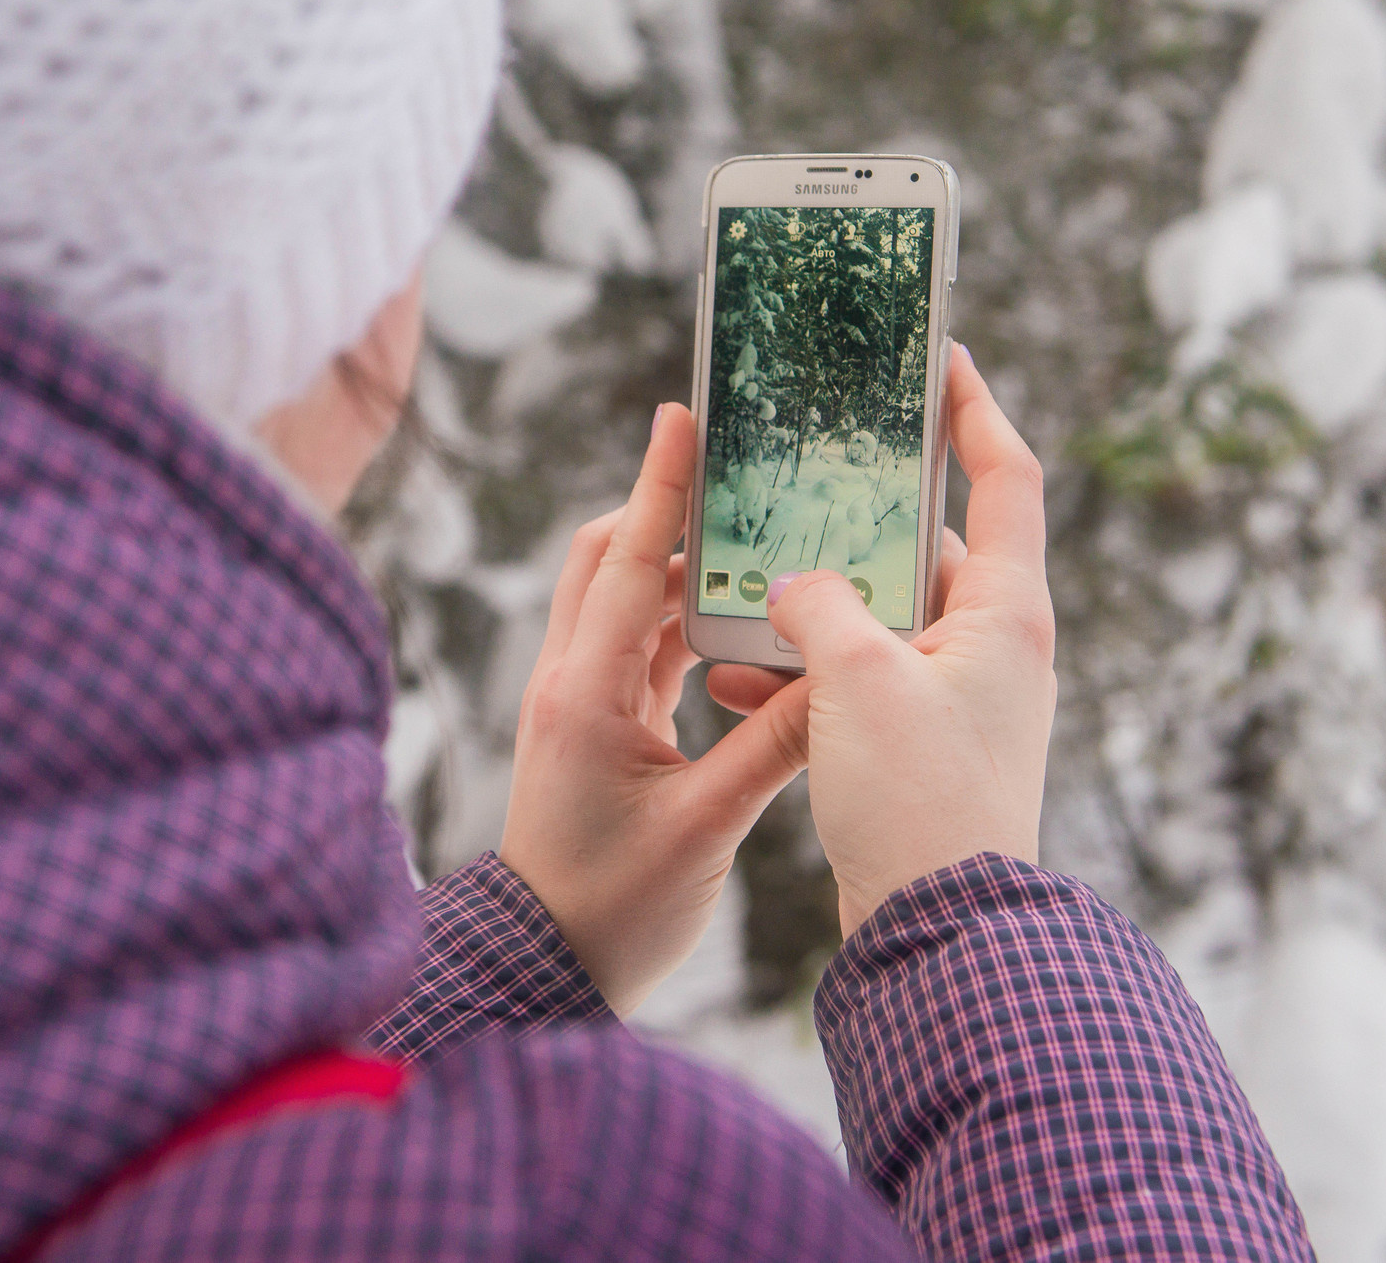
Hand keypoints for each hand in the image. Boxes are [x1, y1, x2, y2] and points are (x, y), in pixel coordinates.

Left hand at [497, 403, 814, 1012]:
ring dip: (681, 574)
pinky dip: (682, 627)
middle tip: (735, 478)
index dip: (658, 486)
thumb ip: (776, 746)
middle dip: (667, 514)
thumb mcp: (709, 827)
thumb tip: (841, 677)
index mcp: (585, 695)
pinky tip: (737, 626)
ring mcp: (578, 704)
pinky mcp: (594, 730)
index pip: (623, 563)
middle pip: (609, 561)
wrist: (545, 969)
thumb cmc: (616, 910)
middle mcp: (570, 684)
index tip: (681, 416)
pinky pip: (638, 651)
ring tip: (753, 546)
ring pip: (625, 606)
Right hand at [706, 345, 1056, 938]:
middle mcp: (995, 646)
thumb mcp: (857, 679)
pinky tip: (732, 676)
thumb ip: (820, 605)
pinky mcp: (924, 745)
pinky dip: (805, 669)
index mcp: (1006, 610)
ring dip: (812, 605)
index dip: (975, 409)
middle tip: (792, 481)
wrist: (937, 933)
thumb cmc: (919, 799)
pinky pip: (861, 679)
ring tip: (737, 591)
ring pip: (881, 618)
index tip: (938, 359)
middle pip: (927, 548)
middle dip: (851, 523)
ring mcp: (962, 697)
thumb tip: (796, 584)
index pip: (1007, 476)